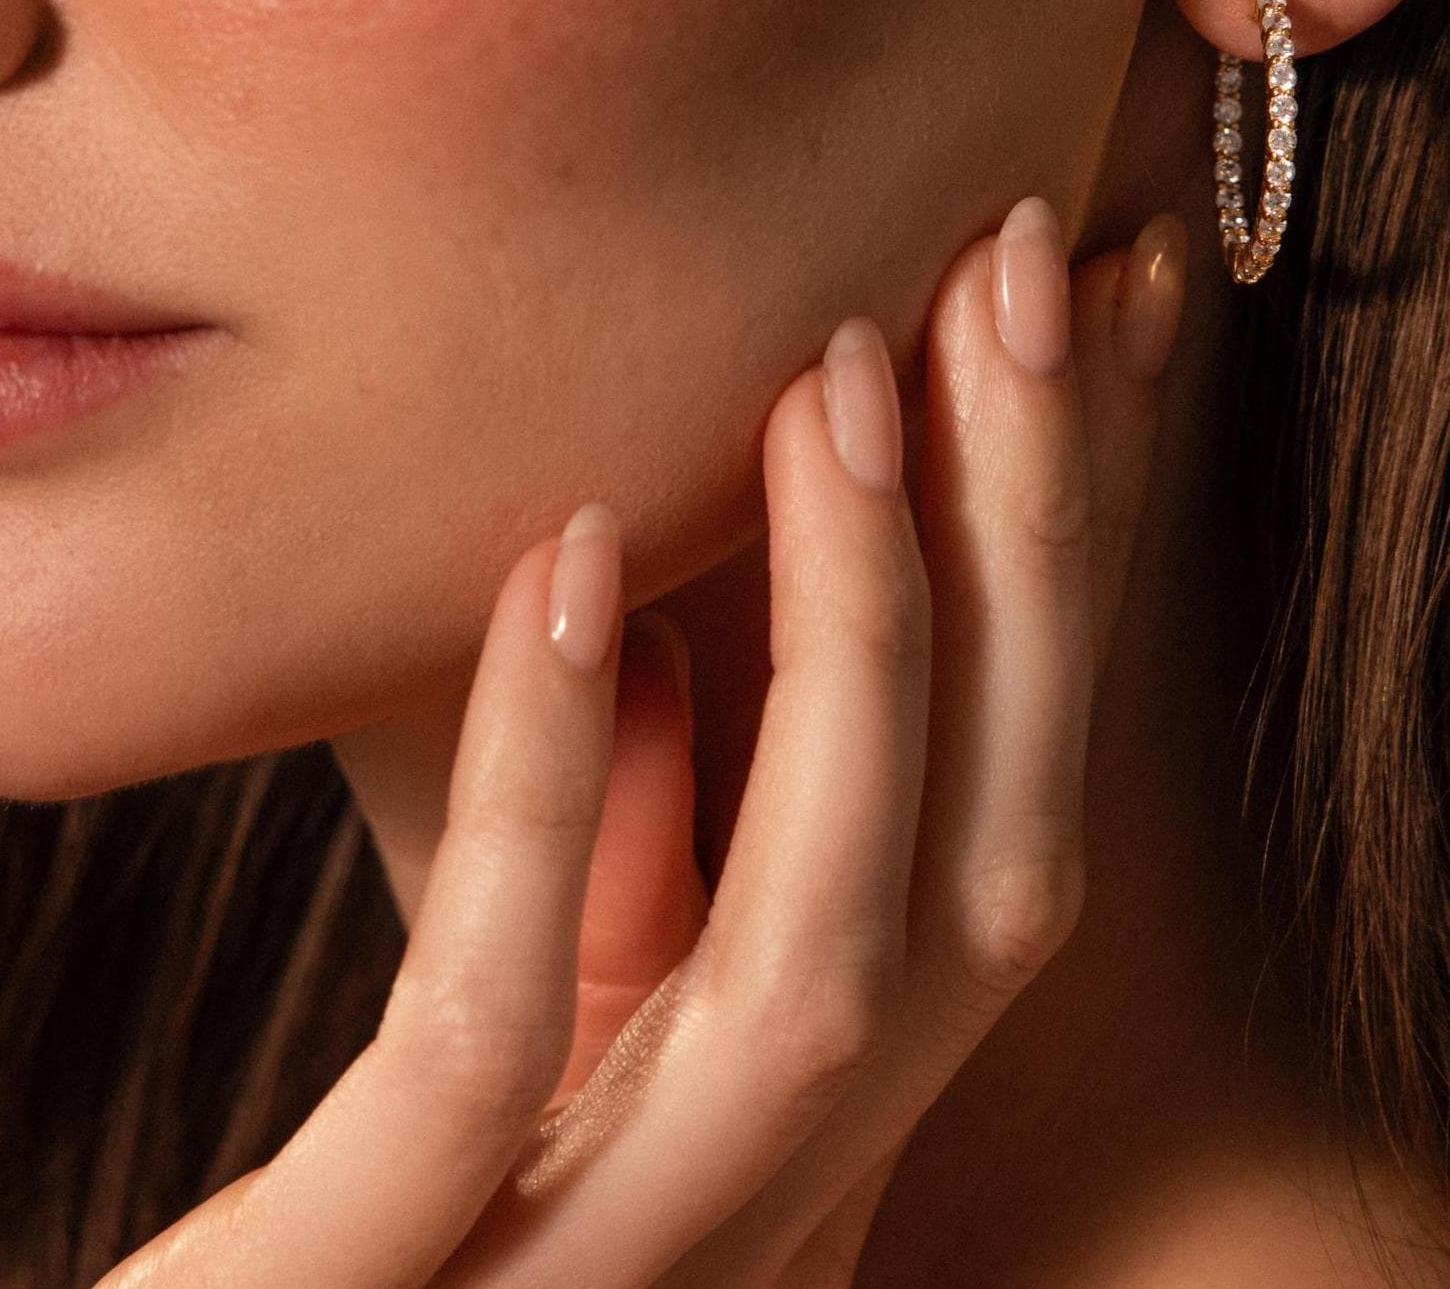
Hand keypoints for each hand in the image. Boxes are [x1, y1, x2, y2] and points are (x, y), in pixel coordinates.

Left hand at [95, 196, 1189, 1288]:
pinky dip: (554, 787)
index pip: (1005, 813)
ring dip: (856, 641)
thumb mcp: (536, 1046)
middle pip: (986, 868)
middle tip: (1012, 261)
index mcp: (818, 1140)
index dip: (1068, 566)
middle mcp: (775, 1218)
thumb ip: (637, 875)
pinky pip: (495, 1035)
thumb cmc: (353, 1239)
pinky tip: (570, 565)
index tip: (1096, 303)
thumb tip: (678, 638)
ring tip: (834, 377)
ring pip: (819, 956)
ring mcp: (603, 1273)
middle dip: (1028, 553)